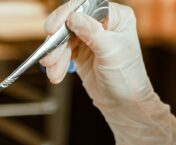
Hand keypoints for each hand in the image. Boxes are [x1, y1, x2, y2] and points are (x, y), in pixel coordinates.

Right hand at [38, 2, 175, 144]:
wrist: (124, 104)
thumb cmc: (126, 78)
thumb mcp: (110, 52)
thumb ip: (91, 32)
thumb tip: (72, 17)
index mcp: (116, 17)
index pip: (88, 6)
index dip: (68, 14)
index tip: (53, 27)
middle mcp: (103, 23)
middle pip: (71, 21)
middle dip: (58, 41)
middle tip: (48, 56)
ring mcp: (90, 37)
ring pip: (64, 38)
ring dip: (55, 55)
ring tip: (52, 71)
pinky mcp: (80, 52)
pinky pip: (62, 51)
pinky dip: (56, 62)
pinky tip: (55, 74)